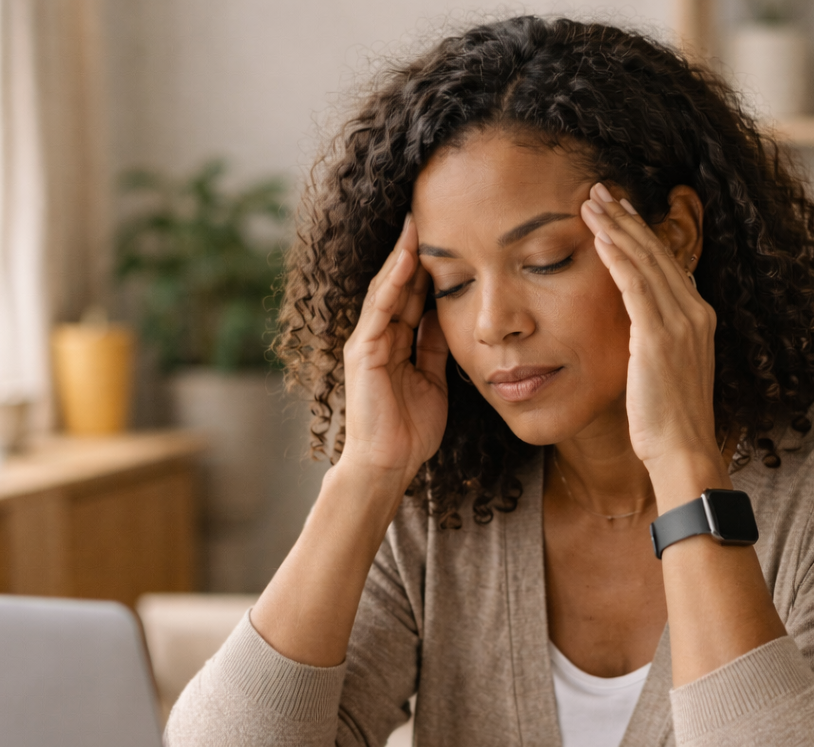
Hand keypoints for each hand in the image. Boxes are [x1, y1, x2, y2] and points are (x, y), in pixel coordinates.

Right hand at [339, 215, 448, 484]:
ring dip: (401, 257)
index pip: (413, 297)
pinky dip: (392, 283)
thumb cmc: (410, 431)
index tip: (450, 239)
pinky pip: (380, 310)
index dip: (429, 269)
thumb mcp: (433, 380)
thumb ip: (435, 348)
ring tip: (416, 223)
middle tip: (431, 215)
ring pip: (387, 290)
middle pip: (399, 286)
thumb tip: (449, 317)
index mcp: (395, 345)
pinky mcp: (363, 351)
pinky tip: (406, 259)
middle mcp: (378, 338)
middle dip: (414, 253)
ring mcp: (367, 342)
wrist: (388, 464)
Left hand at [580, 183, 721, 479]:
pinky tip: (598, 236)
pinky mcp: (658, 337)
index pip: (667, 264)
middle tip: (599, 191)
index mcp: (698, 320)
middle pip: (657, 252)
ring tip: (591, 201)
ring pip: (646, 260)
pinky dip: (617, 257)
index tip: (618, 213)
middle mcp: (695, 313)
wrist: (683, 451)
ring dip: (617, 227)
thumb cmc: (669, 423)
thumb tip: (638, 331)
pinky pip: (635, 285)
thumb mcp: (667, 373)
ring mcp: (680, 323)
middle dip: (627, 218)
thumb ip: (657, 344)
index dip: (641, 235)